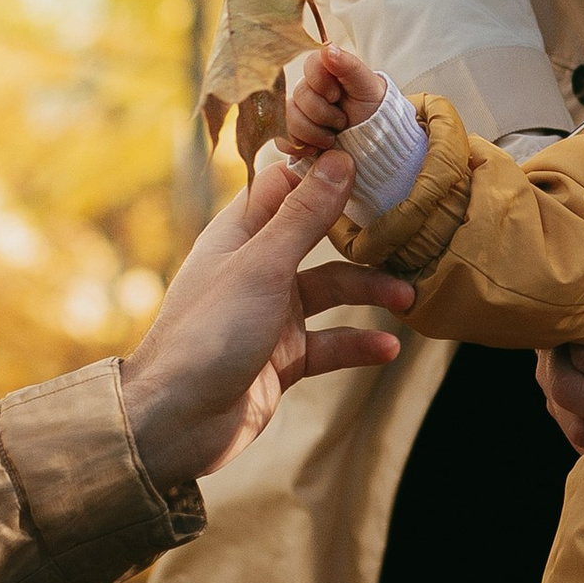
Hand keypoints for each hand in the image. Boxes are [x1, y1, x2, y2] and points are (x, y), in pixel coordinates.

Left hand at [120, 144, 414, 488]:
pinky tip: (388, 349)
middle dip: (360, 236)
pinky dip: (359, 344)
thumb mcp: (262, 267)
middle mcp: (255, 269)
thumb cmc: (207, 334)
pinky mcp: (283, 359)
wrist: (175, 423)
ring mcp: (270, 315)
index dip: (323, 171)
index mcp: (238, 235)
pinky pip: (331, 343)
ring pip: (332, 291)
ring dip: (369, 291)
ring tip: (408, 296)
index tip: (373, 160)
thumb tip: (341, 161)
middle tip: (406, 230)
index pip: (285, 186)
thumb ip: (304, 217)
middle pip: (317, 237)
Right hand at [283, 43, 389, 155]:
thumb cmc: (375, 111)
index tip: (337, 96)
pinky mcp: (294, 136)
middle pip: (299, 95)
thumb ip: (349, 65)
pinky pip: (282, 138)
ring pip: (289, 118)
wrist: (375, 145)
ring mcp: (301, 113)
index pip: (310, 64)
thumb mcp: (368, 87)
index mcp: (328, 72)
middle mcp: (311, 90)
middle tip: (342, 121)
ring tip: (333, 139)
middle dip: (323, 113)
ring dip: (314, 132)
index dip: (321, 83)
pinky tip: (315, 149)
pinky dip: (299, 145)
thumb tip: (327, 47)